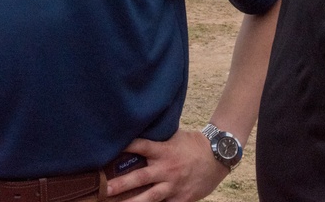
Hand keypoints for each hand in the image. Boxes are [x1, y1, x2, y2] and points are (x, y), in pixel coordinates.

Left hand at [105, 129, 227, 201]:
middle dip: (122, 183)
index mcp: (164, 150)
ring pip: (150, 196)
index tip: (112, 149)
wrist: (218, 157)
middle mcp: (167, 168)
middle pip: (141, 176)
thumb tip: (141, 130)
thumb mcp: (176, 137)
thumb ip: (159, 140)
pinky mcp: (181, 198)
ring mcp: (174, 185)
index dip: (127, 147)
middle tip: (106, 188)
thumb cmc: (194, 145)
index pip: (142, 146)